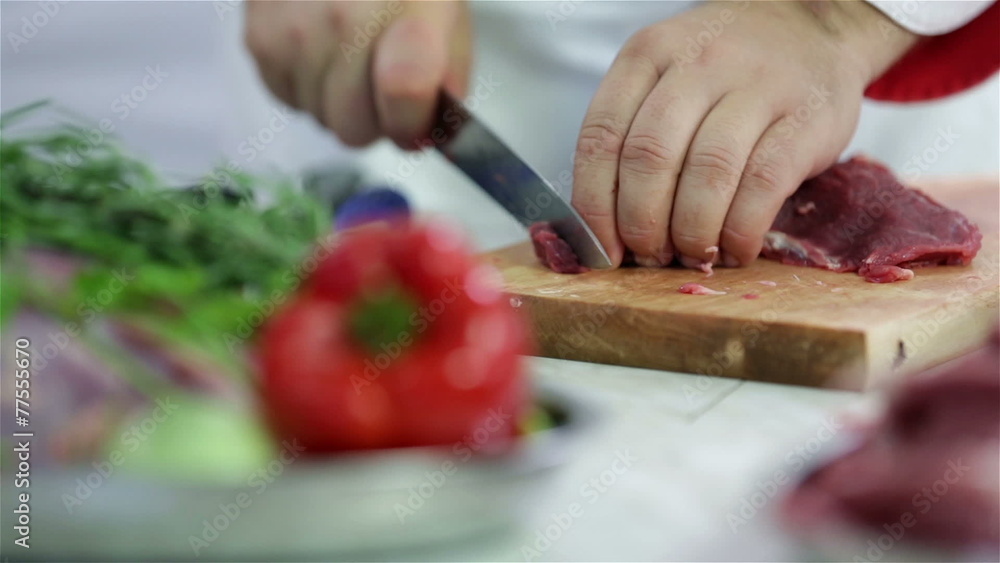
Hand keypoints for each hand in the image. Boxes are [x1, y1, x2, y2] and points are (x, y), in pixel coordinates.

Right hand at [245, 0, 470, 147]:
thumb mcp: (447, 15)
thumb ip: (447, 80)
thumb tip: (423, 134)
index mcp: (408, 14)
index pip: (406, 96)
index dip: (410, 122)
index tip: (413, 116)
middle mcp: (346, 22)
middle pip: (355, 129)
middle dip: (371, 119)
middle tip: (379, 81)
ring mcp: (296, 34)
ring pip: (321, 119)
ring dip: (336, 101)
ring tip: (347, 53)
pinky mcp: (259, 39)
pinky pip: (288, 100)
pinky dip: (305, 85)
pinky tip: (319, 47)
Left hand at [571, 0, 916, 268]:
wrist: (812, 27)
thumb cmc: (726, 73)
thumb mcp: (666, 79)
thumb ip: (633, 136)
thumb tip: (606, 231)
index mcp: (647, 54)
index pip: (601, 138)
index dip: (595, 206)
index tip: (603, 250)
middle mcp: (697, 63)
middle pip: (650, 157)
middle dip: (642, 223)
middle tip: (651, 255)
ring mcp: (756, 86)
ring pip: (707, 173)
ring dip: (692, 232)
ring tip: (691, 255)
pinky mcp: (806, 118)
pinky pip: (762, 185)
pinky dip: (741, 230)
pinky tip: (735, 248)